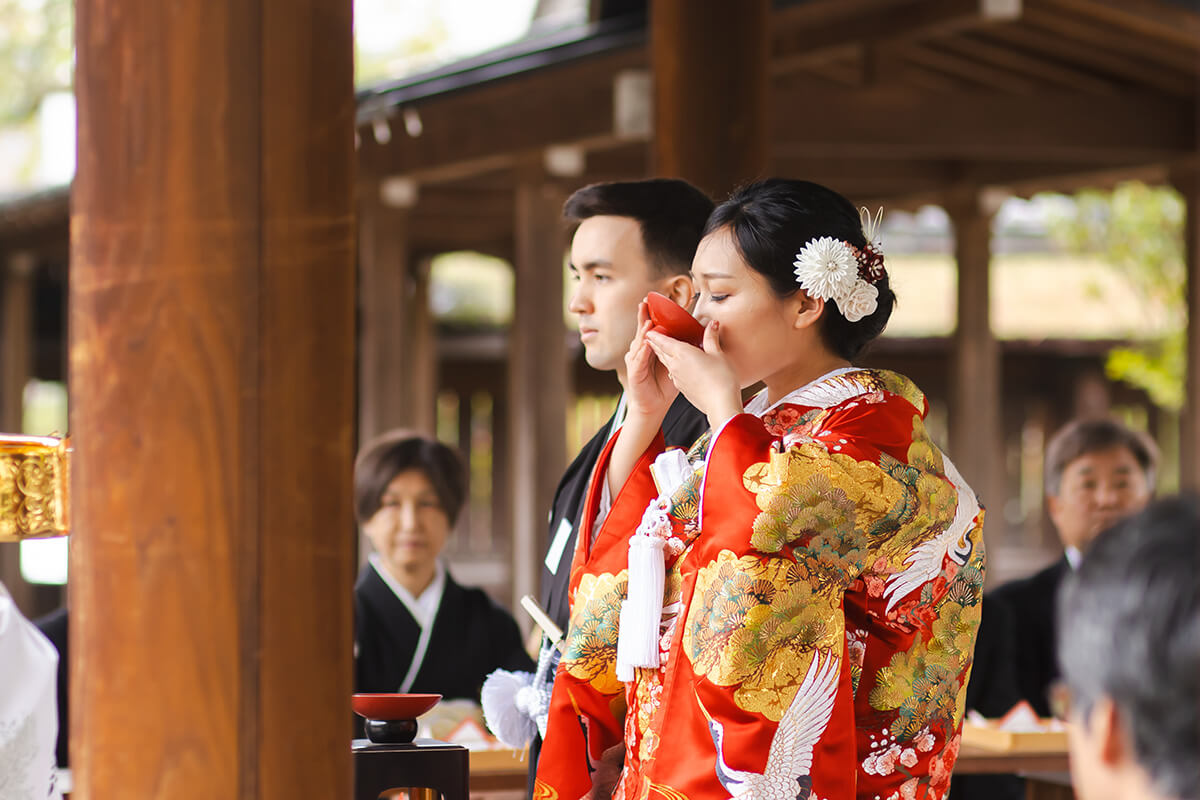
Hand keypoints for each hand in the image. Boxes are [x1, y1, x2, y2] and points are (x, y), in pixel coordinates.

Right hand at [623, 302, 678, 422]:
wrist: (653, 406)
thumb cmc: (664, 386)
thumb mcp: (679, 365)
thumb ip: (686, 350)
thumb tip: (701, 335)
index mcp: (653, 350)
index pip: (654, 329)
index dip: (653, 315)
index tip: (656, 301)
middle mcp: (643, 353)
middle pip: (643, 331)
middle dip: (644, 317)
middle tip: (645, 302)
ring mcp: (636, 362)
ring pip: (639, 343)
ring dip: (643, 332)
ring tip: (648, 321)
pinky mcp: (634, 373)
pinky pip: (638, 361)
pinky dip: (642, 352)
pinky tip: (646, 344)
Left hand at [645, 320, 742, 428]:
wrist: (719, 404)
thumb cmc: (721, 379)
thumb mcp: (717, 354)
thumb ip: (711, 338)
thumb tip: (712, 325)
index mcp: (682, 353)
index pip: (664, 341)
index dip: (656, 335)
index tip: (650, 329)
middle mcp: (675, 365)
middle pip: (661, 352)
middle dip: (655, 344)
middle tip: (651, 337)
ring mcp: (677, 378)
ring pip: (665, 363)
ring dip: (661, 355)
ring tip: (659, 349)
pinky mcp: (681, 388)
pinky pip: (672, 373)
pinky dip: (671, 366)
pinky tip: (676, 366)